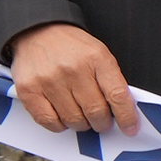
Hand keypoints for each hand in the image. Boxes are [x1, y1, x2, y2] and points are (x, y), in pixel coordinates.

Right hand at [4, 21, 140, 133]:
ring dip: (82, 124)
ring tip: (82, 116)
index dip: (127, 117)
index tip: (130, 128)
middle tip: (102, 122)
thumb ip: (111, 80)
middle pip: (96, 111)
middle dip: (102, 123)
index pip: (117, 95)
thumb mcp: (100, 54)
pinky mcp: (29, 90)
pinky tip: (63, 117)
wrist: (37, 32)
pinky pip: (49, 121)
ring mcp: (49, 80)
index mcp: (97, 59)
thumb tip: (123, 111)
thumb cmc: (72, 47)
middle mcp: (73, 69)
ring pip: (74, 119)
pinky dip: (59, 125)